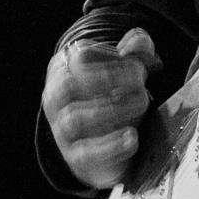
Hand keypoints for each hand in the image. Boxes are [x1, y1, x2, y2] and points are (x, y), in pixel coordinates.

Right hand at [42, 27, 161, 189]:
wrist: (110, 149)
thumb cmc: (116, 98)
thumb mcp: (127, 73)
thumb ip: (136, 54)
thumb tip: (139, 41)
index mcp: (65, 69)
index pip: (80, 57)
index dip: (112, 58)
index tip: (140, 66)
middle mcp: (55, 98)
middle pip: (70, 86)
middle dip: (110, 80)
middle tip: (142, 83)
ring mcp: (61, 130)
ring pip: (76, 119)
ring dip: (113, 109)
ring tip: (142, 103)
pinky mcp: (74, 158)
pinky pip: (86, 152)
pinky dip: (111, 145)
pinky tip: (133, 136)